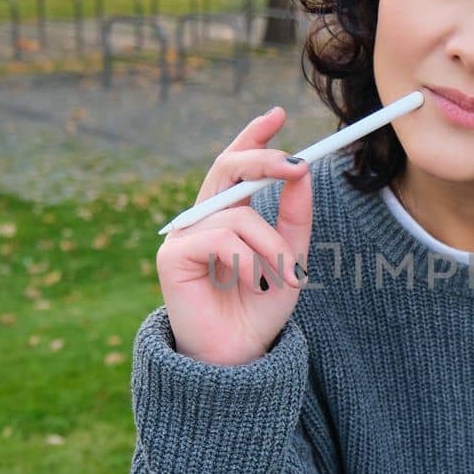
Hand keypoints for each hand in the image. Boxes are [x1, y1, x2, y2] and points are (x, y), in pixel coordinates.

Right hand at [156, 106, 311, 366]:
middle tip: (298, 165)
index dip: (252, 137)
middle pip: (227, 168)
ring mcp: (183, 235)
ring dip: (272, 245)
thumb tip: (302, 172)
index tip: (278, 114)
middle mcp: (202, 219)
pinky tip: (248, 284)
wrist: (238, 358)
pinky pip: (221, 237)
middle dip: (264, 160)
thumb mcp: (289, 257)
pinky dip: (247, 260)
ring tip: (279, 277)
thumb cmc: (260, 310)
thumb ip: (294, 217)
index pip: (236, 166)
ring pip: (239, 214)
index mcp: (227, 216)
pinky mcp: (171, 255)